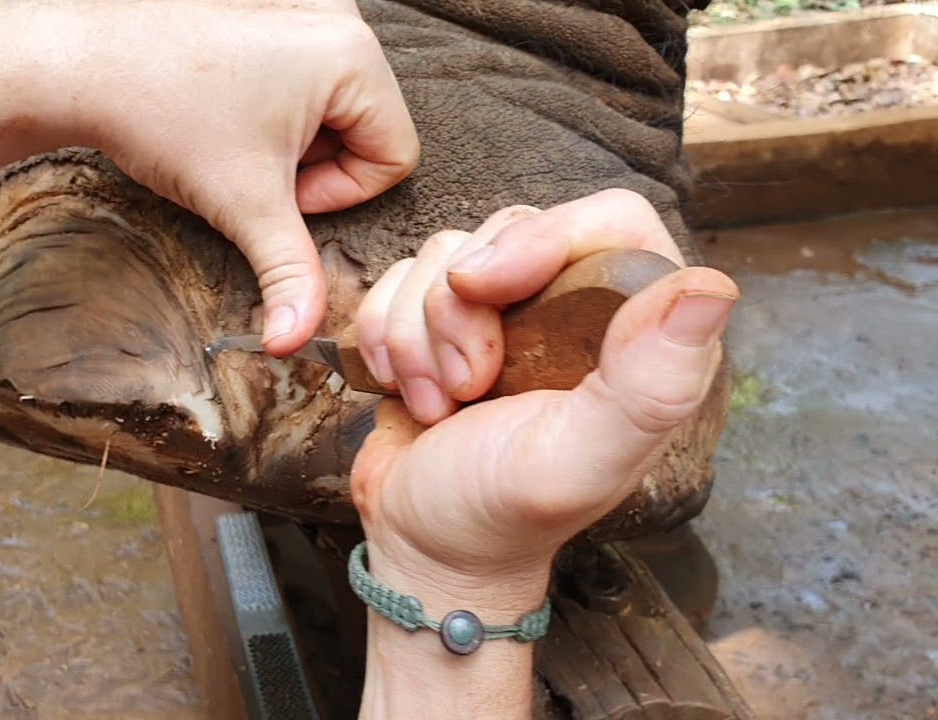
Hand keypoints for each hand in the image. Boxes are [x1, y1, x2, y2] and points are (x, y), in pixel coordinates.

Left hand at [4, 0, 419, 356]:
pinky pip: (306, 78)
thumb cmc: (163, 115)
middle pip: (368, 131)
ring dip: (294, 140)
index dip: (337, 193)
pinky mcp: (273, 11)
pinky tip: (227, 109)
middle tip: (254, 164)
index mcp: (356, 56)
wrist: (85, 64)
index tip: (277, 187)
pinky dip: (275, 107)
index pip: (395, 157)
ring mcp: (305, 9)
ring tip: (237, 135)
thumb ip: (288, 276)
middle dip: (314, 166)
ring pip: (336, 108)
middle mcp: (342, 20)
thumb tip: (298, 341)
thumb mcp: (243, 206)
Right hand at [349, 189, 737, 610]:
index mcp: (634, 333)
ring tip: (438, 403)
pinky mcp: (439, 319)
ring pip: (443, 255)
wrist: (422, 544)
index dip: (539, 238)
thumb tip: (713, 288)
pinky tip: (402, 389)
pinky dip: (384, 333)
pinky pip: (397, 278)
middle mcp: (572, 308)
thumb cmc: (503, 514)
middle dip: (459, 309)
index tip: (483, 287)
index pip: (607, 220)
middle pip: (510, 229)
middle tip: (467, 386)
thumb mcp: (578, 461)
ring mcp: (502, 310)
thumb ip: (648, 384)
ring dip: (418, 334)